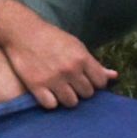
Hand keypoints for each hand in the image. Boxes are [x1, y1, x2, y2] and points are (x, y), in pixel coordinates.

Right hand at [0, 12, 117, 110]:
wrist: (22, 32)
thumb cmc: (51, 38)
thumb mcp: (76, 46)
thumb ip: (93, 63)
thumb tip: (114, 76)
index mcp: (82, 58)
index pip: (100, 83)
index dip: (95, 83)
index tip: (86, 80)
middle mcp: (70, 70)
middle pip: (87, 94)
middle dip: (81, 90)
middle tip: (71, 84)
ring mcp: (53, 79)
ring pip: (71, 102)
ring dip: (67, 98)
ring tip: (60, 89)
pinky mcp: (36, 86)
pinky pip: (51, 105)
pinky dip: (50, 101)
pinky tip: (48, 93)